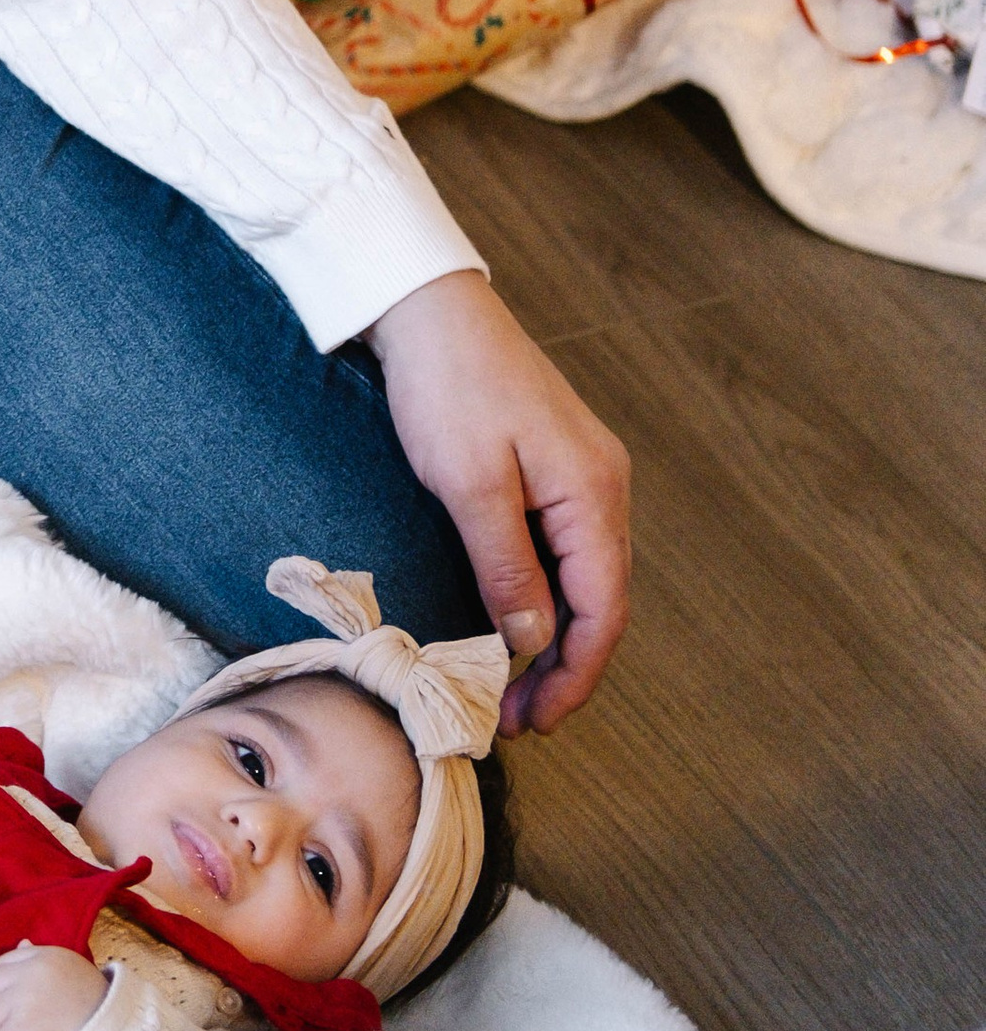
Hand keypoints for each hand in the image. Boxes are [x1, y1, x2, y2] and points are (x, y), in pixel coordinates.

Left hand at [365, 268, 630, 737]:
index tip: (538, 721)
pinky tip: (512, 624)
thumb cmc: (447, 386)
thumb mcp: (469, 485)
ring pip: (581, 581)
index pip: (604, 609)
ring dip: (553, 638)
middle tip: (516, 720)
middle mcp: (602, 488)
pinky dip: (542, 598)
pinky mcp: (551, 470)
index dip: (576, 674)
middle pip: (600, 602)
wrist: (426, 308)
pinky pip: (560, 552)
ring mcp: (580, 477)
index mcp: (594, 493)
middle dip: (565, 668)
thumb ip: (507, 566)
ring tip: (510, 686)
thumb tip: (536, 640)